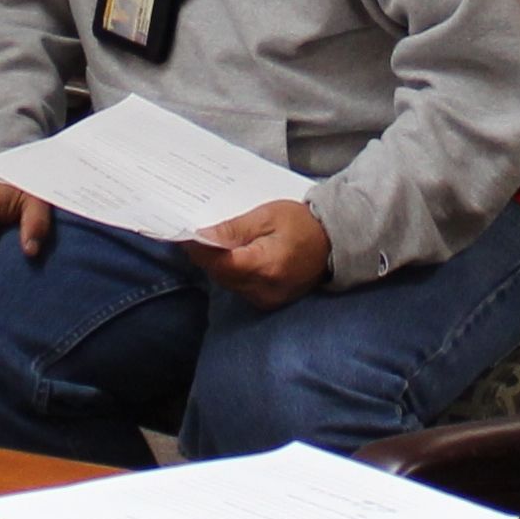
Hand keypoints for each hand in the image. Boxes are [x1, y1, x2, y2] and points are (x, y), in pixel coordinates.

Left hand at [185, 199, 332, 307]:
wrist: (333, 242)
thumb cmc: (301, 224)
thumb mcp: (266, 216)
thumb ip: (234, 229)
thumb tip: (202, 236)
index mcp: (265, 266)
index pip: (219, 264)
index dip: (200, 250)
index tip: (186, 235)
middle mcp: (264, 289)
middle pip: (221, 275)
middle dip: (208, 256)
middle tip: (200, 235)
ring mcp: (267, 300)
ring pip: (228, 283)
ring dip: (220, 265)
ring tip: (219, 244)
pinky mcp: (268, 302)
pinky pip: (240, 289)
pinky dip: (234, 273)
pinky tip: (236, 258)